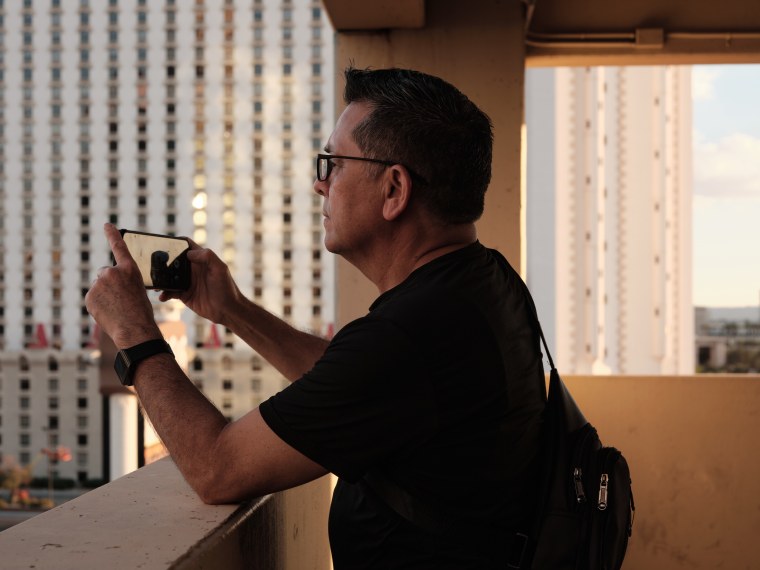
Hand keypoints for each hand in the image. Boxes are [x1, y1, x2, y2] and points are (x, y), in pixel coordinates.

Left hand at [85, 224, 161, 348]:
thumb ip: (123, 281)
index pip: (119, 247)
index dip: (112, 234)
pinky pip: (92, 297)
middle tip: (119, 298)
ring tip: (116, 307)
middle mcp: (112, 272)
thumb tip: (106, 285)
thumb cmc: (141, 312)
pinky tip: (108, 312)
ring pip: (99, 286)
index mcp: (130, 269)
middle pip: (105, 273)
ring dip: (104, 294)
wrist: (134, 329)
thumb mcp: (138, 289)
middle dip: (109, 283)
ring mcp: (99, 284)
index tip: (107, 225)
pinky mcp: (90, 295)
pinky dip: (98, 304)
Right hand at [158, 240, 243, 326]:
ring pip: (169, 277)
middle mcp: (192, 269)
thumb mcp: (220, 269)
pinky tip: (162, 297)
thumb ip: (207, 257)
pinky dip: (164, 293)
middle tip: (150, 264)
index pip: (185, 246)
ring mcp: (187, 282)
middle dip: (162, 262)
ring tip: (154, 283)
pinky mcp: (184, 294)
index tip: (161, 242)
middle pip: (173, 261)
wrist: (228, 310)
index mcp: (200, 259)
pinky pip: (170, 292)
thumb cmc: (227, 288)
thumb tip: (189, 253)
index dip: (175, 242)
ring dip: (160, 279)